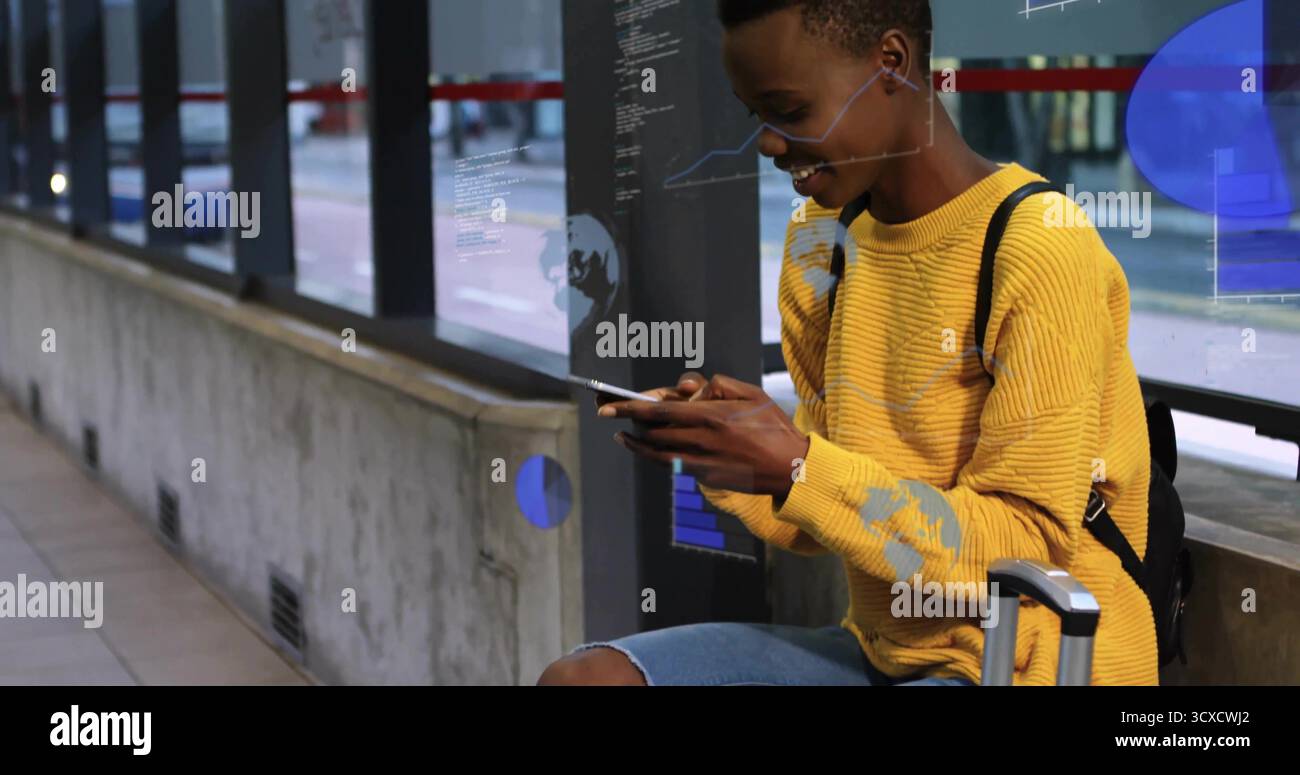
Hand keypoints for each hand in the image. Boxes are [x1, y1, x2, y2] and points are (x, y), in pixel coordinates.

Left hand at [598, 374, 810, 497]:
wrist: (791, 468)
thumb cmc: (773, 426)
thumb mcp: (751, 393)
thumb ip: (717, 385)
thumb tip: (690, 389)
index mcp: (712, 416)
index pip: (660, 410)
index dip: (630, 408)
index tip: (610, 406)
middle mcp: (702, 440)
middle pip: (652, 432)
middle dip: (627, 423)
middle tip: (609, 415)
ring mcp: (701, 463)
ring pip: (656, 453)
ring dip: (636, 444)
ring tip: (623, 436)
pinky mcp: (705, 478)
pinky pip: (672, 465)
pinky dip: (655, 457)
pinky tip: (647, 450)